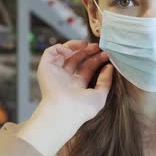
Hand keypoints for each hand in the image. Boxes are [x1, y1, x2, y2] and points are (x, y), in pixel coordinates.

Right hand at [18, 40, 112, 155]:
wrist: (65, 111)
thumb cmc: (81, 109)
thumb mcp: (100, 95)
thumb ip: (105, 81)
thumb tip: (109, 68)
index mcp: (77, 86)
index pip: (86, 68)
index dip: (96, 60)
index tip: (105, 55)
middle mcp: (66, 79)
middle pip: (76, 59)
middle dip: (87, 51)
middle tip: (98, 47)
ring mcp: (56, 73)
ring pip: (64, 54)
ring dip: (75, 46)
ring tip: (87, 44)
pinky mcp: (46, 68)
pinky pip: (51, 52)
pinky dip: (60, 47)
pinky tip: (70, 50)